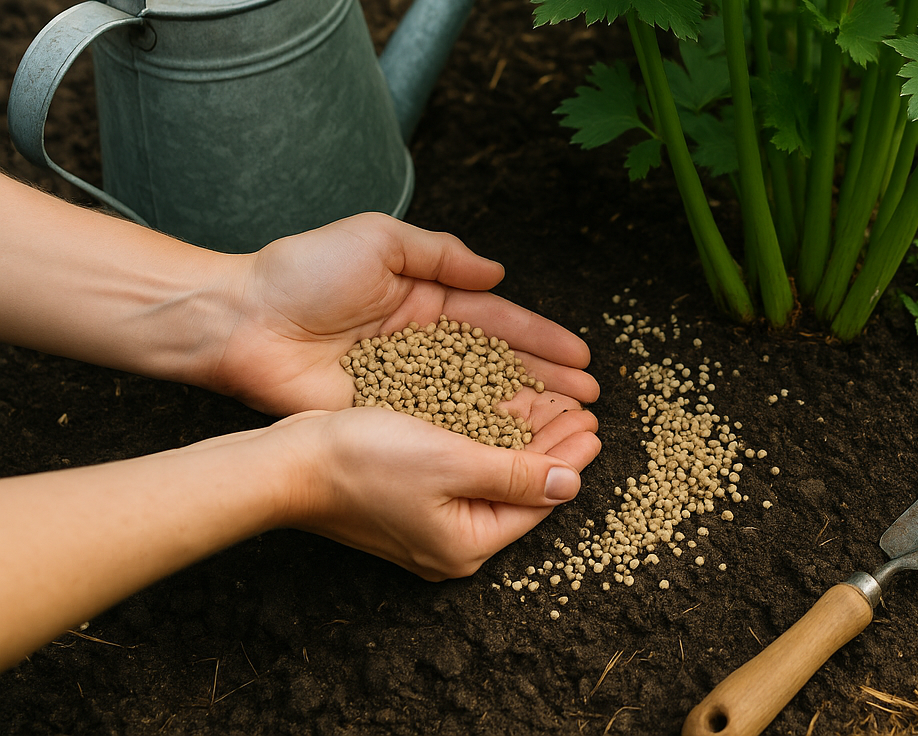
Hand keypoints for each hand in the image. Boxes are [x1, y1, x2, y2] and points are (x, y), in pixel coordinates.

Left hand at [206, 212, 598, 415]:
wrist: (240, 319)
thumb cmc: (303, 271)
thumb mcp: (381, 241)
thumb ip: (442, 255)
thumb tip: (497, 274)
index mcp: (426, 301)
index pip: (498, 323)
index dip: (540, 340)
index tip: (581, 357)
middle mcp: (423, 345)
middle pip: (498, 368)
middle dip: (545, 384)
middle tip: (589, 402)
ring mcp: (405, 384)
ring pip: (476, 403)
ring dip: (521, 415)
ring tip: (566, 428)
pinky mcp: (383, 416)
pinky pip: (438, 429)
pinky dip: (476, 440)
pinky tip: (512, 450)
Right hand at [275, 403, 601, 579]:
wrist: (288, 463)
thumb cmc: (364, 461)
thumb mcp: (454, 462)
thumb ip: (515, 474)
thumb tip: (568, 484)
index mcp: (466, 544)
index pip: (537, 501)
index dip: (569, 460)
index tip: (594, 426)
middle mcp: (449, 544)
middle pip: (519, 492)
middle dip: (552, 447)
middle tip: (583, 411)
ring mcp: (426, 526)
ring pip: (493, 478)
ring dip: (524, 440)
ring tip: (555, 408)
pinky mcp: (407, 502)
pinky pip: (464, 472)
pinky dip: (489, 442)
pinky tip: (503, 414)